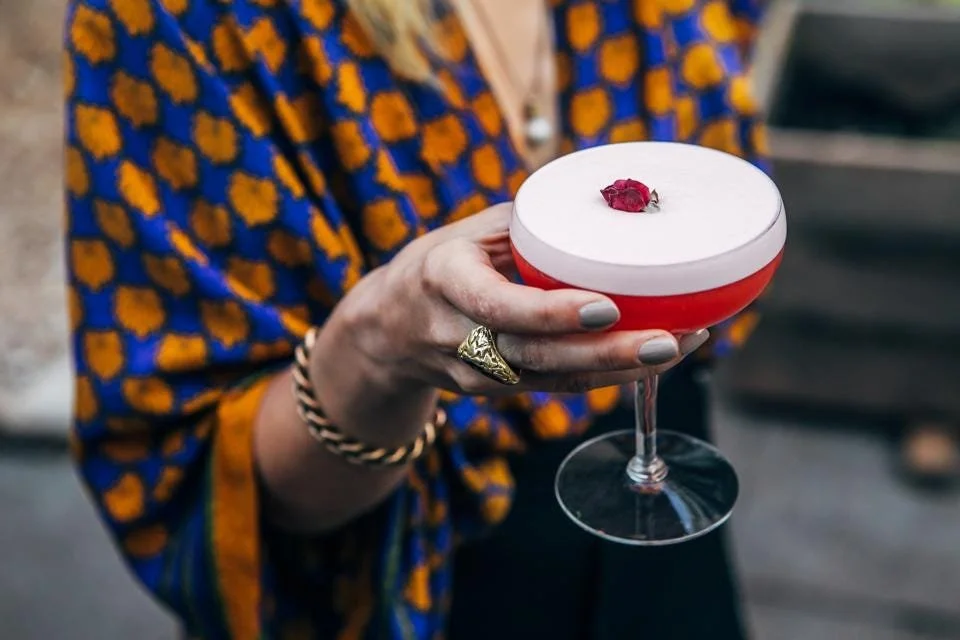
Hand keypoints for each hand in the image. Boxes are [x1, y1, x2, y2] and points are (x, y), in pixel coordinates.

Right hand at [325, 203, 706, 397]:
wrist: (387, 331)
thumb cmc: (437, 267)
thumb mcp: (465, 234)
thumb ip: (525, 227)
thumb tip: (610, 204)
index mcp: (443, 280)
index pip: (497, 305)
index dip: (552, 311)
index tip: (606, 304)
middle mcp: (456, 336)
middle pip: (537, 356)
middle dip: (609, 353)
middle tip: (671, 339)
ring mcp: (477, 374)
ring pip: (556, 381)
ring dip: (623, 368)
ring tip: (682, 344)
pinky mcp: (499, 393)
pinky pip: (558, 388)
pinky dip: (610, 376)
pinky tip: (654, 357)